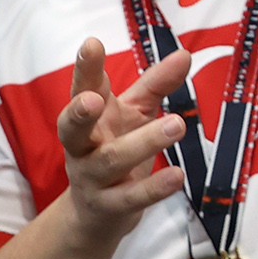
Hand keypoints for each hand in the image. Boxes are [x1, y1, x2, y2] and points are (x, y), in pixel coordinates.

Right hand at [57, 39, 187, 245]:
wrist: (97, 214)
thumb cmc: (116, 147)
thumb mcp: (136, 113)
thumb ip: (157, 85)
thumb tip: (185, 53)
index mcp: (90, 117)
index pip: (84, 88)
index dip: (85, 68)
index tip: (91, 44)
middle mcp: (82, 147)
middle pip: (72, 129)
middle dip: (80, 112)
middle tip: (96, 98)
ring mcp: (93, 178)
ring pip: (111, 161)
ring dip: (144, 143)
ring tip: (177, 124)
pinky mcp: (110, 206)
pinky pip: (131, 198)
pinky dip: (154, 188)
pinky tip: (177, 176)